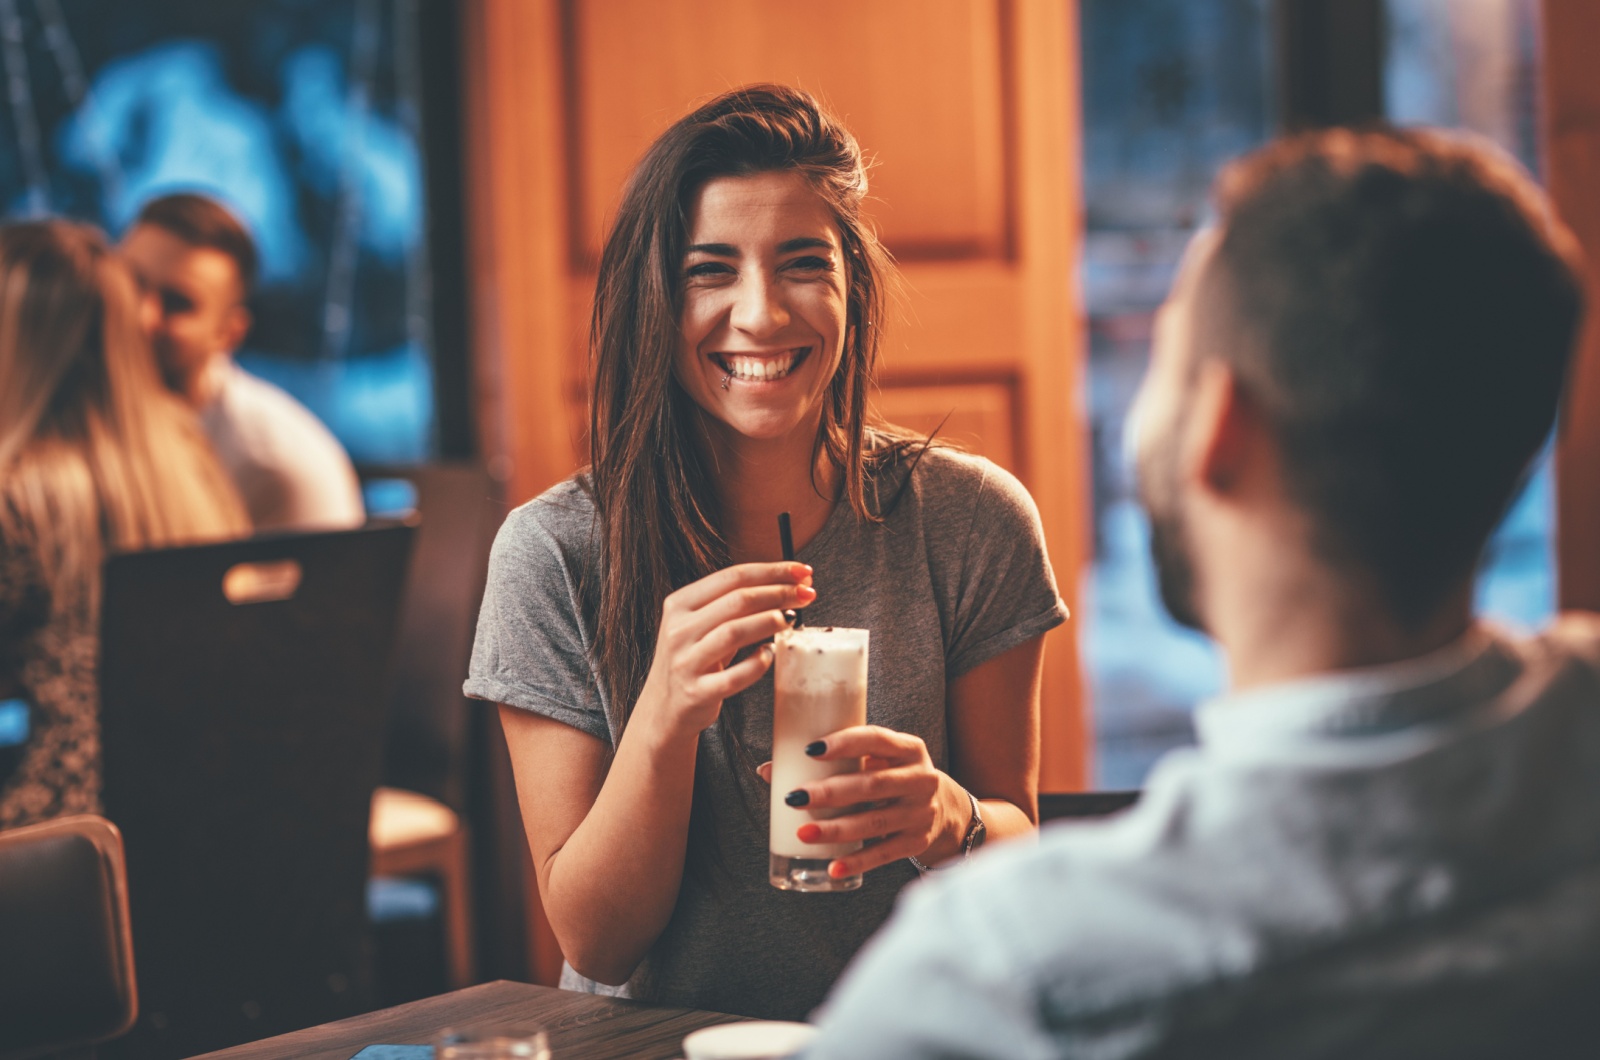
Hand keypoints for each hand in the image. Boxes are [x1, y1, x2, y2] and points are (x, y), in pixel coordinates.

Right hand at [636, 562, 814, 739]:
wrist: (664, 709)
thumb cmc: (693, 661)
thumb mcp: (701, 626)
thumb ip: (734, 606)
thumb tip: (789, 584)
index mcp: (680, 605)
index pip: (731, 576)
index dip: (772, 571)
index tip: (803, 571)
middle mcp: (679, 630)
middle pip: (737, 600)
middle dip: (778, 593)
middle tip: (807, 593)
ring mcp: (686, 662)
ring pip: (734, 632)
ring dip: (769, 621)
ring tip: (791, 618)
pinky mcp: (697, 692)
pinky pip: (735, 676)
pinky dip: (758, 663)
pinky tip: (769, 654)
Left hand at [784, 725, 970, 877]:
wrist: (944, 810)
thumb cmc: (893, 776)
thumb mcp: (878, 760)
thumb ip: (834, 761)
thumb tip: (769, 770)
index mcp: (909, 749)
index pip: (876, 739)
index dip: (844, 743)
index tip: (810, 749)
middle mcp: (921, 779)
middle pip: (872, 785)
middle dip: (830, 792)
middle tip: (795, 797)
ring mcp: (921, 813)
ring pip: (875, 822)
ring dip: (836, 830)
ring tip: (803, 832)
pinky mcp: (917, 841)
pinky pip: (884, 854)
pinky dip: (857, 861)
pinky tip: (832, 868)